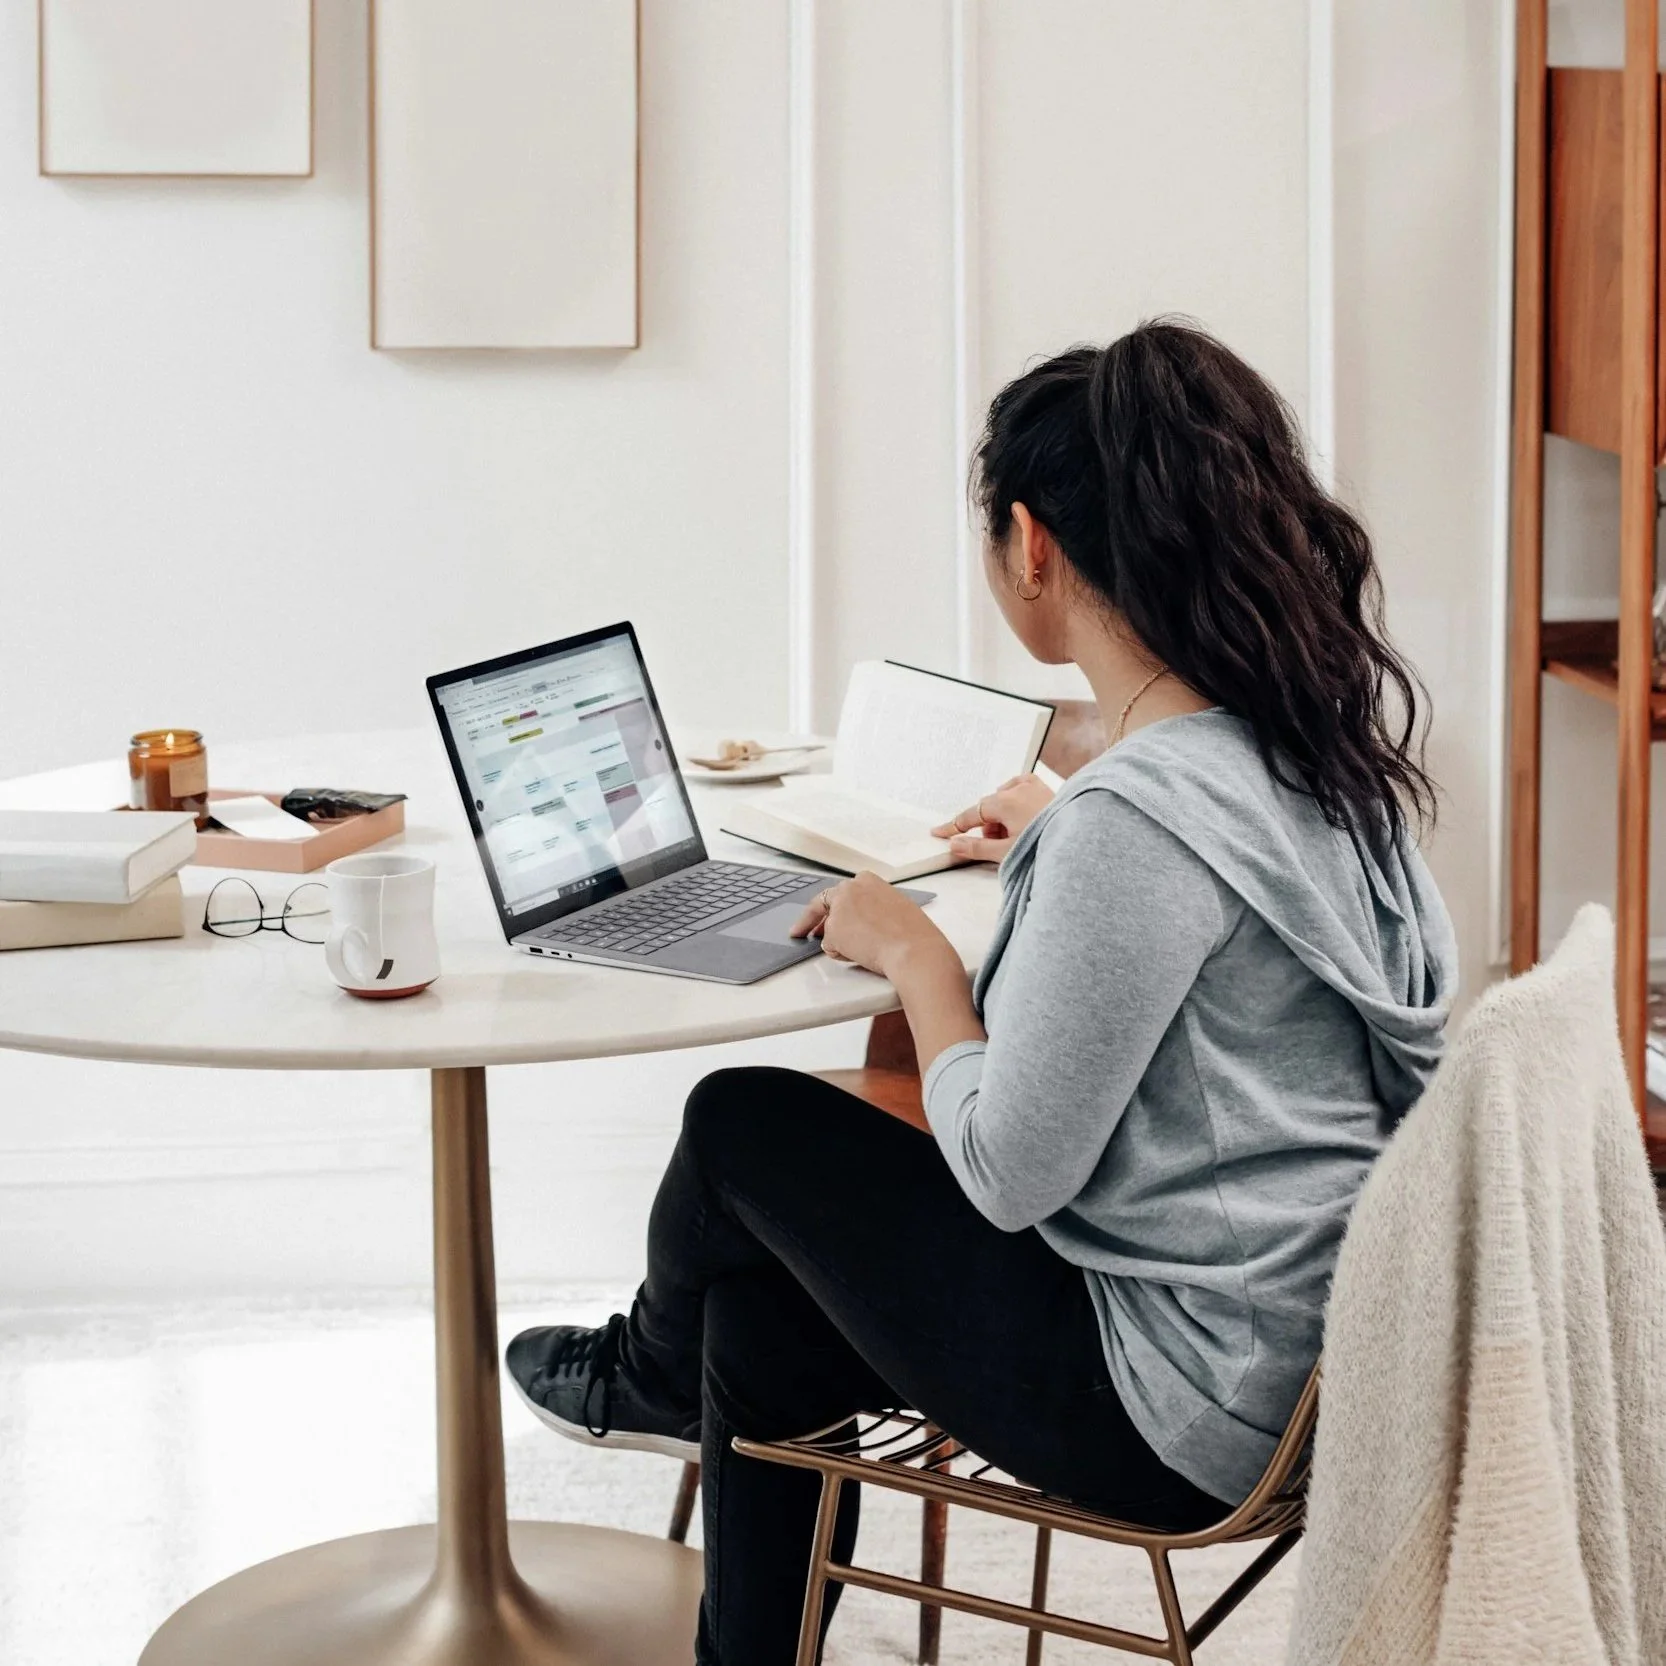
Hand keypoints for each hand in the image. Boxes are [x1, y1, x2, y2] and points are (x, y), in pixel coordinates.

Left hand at [790, 872, 951, 979]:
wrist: (913, 948)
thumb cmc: (913, 932)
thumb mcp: (893, 906)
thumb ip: (871, 907)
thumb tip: (859, 921)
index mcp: (866, 880)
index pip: (840, 891)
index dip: (831, 906)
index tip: (823, 914)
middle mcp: (848, 889)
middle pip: (821, 903)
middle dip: (810, 919)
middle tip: (799, 931)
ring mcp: (839, 908)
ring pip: (830, 930)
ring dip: (840, 943)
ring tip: (866, 950)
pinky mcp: (833, 930)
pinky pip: (831, 947)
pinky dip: (842, 954)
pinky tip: (862, 954)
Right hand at [931, 773, 1054, 863]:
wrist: (1081, 843)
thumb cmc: (1046, 846)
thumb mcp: (1006, 852)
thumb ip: (976, 848)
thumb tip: (955, 844)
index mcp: (1005, 802)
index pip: (970, 815)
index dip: (954, 826)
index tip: (940, 832)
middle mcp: (1018, 789)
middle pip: (988, 808)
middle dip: (988, 827)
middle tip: (997, 845)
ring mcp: (1034, 786)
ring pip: (1004, 799)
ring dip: (1003, 817)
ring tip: (1016, 836)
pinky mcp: (1046, 789)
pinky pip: (1021, 789)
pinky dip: (1016, 802)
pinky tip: (1024, 817)